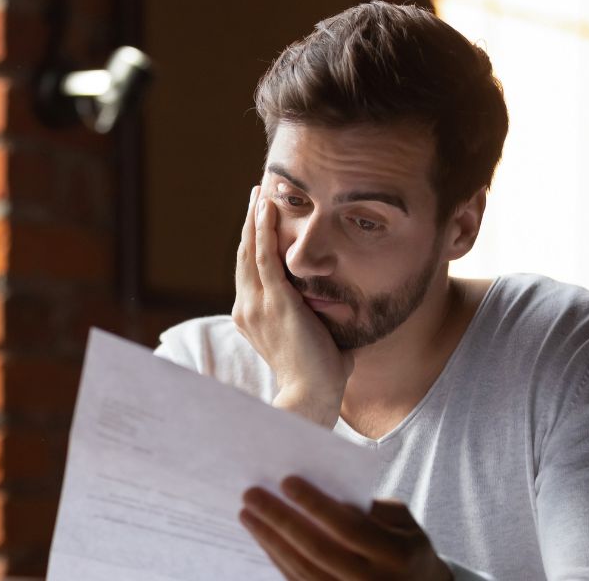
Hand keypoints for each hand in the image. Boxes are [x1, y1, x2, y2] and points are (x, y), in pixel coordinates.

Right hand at [233, 185, 352, 426]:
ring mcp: (257, 304)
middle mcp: (247, 308)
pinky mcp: (274, 301)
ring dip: (255, 218)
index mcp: (252, 317)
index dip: (253, 244)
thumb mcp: (315, 338)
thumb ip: (321, 321)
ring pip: (250, 250)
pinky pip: (264, 256)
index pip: (250, 272)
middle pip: (245, 255)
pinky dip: (263, 229)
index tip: (259, 221)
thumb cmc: (320, 376)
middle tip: (256, 195)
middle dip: (251, 223)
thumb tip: (343, 309)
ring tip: (259, 192)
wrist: (311, 396)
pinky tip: (266, 207)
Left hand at [240, 476, 451, 580]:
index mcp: (395, 554)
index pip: (348, 527)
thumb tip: (320, 491)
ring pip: (303, 570)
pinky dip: (278, 559)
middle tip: (252, 495)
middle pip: (317, 549)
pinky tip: (262, 537)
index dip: (316, 504)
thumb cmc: (404, 542)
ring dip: (270, 540)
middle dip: (281, 520)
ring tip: (248, 514)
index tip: (286, 480)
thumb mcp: (402, 520)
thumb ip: (369, 507)